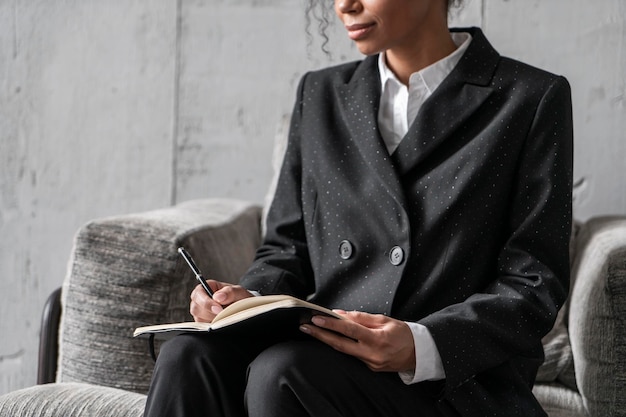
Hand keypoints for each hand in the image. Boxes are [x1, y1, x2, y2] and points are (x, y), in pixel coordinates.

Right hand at [190, 281, 252, 322]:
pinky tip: (222, 322)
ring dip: (213, 319)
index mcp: (205, 288)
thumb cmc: (239, 297)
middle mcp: (200, 300)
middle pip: (195, 308)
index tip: (218, 309)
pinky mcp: (203, 323)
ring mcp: (200, 313)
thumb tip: (218, 297)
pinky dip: (213, 326)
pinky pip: (203, 327)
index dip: (206, 302)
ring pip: (199, 319)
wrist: (243, 309)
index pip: (198, 294)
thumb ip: (230, 292)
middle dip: (210, 313)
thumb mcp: (238, 291)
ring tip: (225, 317)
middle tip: (223, 315)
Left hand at [300, 310, 415, 372]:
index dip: (331, 324)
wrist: (418, 354)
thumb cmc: (403, 334)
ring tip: (314, 330)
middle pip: (340, 345)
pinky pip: (353, 354)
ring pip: (344, 351)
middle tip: (305, 327)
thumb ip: (361, 317)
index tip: (317, 318)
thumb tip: (340, 314)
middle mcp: (371, 354)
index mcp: (377, 340)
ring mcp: (370, 363)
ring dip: (328, 339)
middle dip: (320, 335)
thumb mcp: (384, 320)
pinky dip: (342, 344)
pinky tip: (333, 337)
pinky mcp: (369, 367)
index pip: (349, 331)